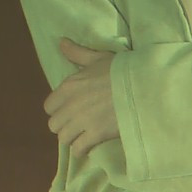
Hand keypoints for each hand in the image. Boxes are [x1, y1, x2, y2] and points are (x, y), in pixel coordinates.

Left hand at [43, 38, 119, 157]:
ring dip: (72, 138)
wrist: (143, 87)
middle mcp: (71, 105)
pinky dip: (82, 149)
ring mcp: (82, 121)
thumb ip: (77, 53)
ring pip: (63, 138)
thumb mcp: (98, 58)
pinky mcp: (95, 135)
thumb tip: (61, 41)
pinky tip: (90, 145)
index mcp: (69, 87)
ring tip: (83, 136)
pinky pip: (78, 149)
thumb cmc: (121, 71)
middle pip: (54, 125)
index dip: (58, 109)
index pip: (49, 106)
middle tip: (77, 124)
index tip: (70, 109)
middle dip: (64, 125)